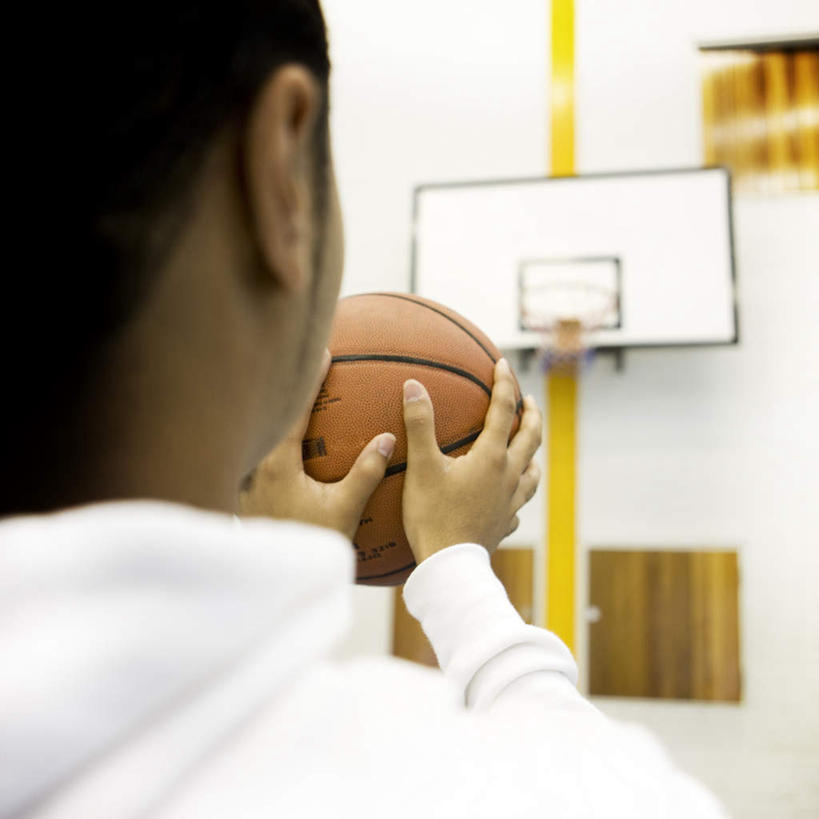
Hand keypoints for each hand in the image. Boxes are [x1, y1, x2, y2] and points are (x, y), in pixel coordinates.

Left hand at [239, 351, 395, 540]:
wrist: (271, 583)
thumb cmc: (309, 545)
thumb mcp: (344, 510)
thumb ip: (366, 473)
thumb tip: (387, 438)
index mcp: (276, 465)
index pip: (293, 411)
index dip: (309, 381)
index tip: (324, 354)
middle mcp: (253, 467)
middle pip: (268, 416)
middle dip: (286, 389)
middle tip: (302, 366)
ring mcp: (243, 482)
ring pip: (257, 436)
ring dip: (274, 415)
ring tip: (289, 398)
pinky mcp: (242, 495)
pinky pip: (254, 455)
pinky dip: (268, 439)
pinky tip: (279, 444)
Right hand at [401, 358, 541, 562]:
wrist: (449, 566)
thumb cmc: (433, 515)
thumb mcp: (422, 467)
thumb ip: (419, 424)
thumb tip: (412, 385)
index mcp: (491, 458)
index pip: (503, 410)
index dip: (504, 384)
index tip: (503, 364)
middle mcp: (509, 476)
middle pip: (531, 438)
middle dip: (531, 414)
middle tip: (529, 400)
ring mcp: (510, 502)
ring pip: (533, 471)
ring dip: (532, 452)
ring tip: (527, 446)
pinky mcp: (505, 523)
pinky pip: (520, 503)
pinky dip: (519, 490)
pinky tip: (510, 495)